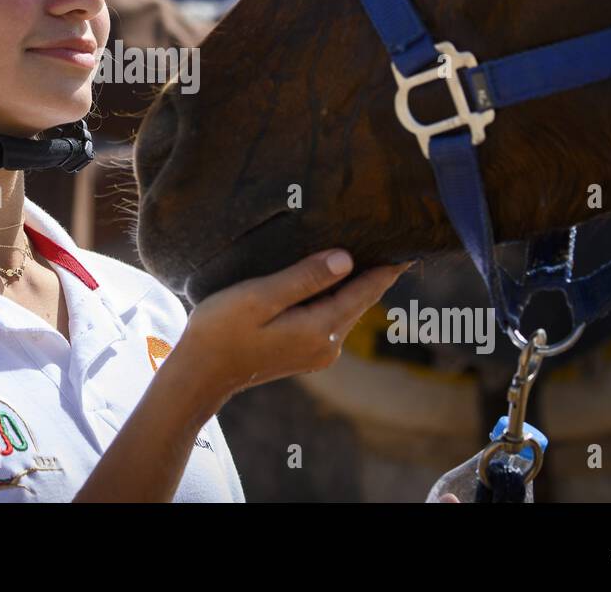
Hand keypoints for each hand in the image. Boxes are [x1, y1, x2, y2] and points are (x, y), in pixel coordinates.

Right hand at [175, 249, 410, 408]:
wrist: (200, 373)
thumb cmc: (221, 330)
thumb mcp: (260, 297)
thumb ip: (304, 278)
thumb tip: (347, 259)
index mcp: (320, 329)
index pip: (366, 291)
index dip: (388, 266)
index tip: (410, 243)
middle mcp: (327, 345)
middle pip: (360, 300)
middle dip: (375, 271)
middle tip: (389, 237)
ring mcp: (317, 352)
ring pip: (346, 309)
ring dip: (354, 283)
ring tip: (364, 249)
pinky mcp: (304, 352)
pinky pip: (331, 317)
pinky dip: (337, 296)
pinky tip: (331, 277)